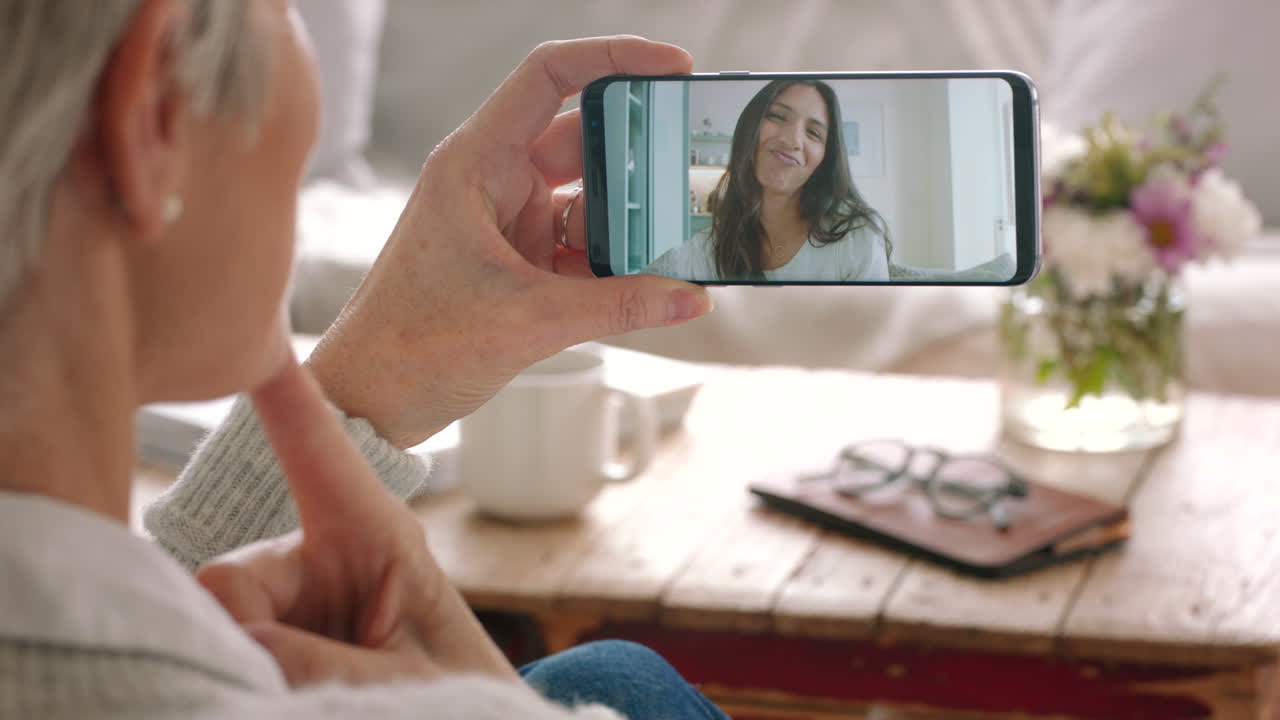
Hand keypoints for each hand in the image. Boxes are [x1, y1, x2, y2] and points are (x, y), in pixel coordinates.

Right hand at [196, 355, 519, 687]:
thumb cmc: (453, 696)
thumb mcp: (405, 680)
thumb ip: (325, 660)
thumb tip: (234, 637)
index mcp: (375, 535)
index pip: (317, 450)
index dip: (283, 396)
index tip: (254, 342)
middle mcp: (322, 551)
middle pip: (232, 578)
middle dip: (246, 634)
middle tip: (305, 687)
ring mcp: (290, 591)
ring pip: (218, 616)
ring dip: (246, 662)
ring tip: (309, 696)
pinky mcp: (268, 627)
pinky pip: (219, 639)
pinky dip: (237, 671)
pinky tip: (281, 693)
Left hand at [305, 36, 711, 448]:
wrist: (369, 400)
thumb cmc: (413, 347)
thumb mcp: (529, 322)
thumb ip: (618, 306)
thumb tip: (691, 298)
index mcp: (475, 164)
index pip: (547, 78)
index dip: (613, 60)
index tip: (674, 68)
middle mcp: (491, 181)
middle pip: (581, 139)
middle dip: (640, 152)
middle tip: (696, 160)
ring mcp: (506, 222)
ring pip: (588, 198)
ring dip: (632, 216)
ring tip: (685, 230)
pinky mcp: (517, 262)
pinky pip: (580, 245)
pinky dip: (616, 259)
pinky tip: (655, 274)